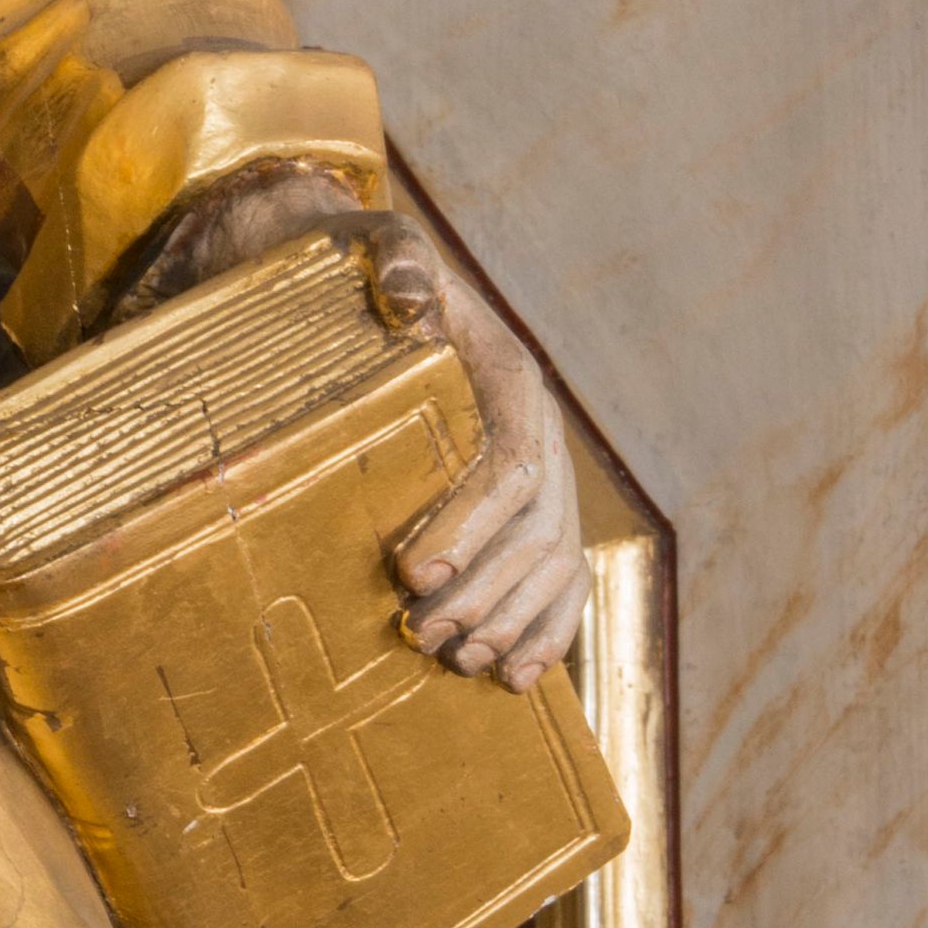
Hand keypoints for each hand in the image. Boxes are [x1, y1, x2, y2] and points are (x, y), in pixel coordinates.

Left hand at [120, 162, 586, 691]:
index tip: (412, 572)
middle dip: (483, 590)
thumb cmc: (366, 272)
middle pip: (536, 529)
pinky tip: (512, 677)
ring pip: (553, 563)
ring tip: (454, 656)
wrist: (372, 283)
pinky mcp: (527, 511)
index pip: (512, 465)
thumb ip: (397, 263)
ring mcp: (542, 474)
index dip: (471, 526)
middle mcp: (540, 432)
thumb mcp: (377, 251)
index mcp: (512, 380)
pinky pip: (561, 581)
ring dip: (510, 619)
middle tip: (420, 632)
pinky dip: (544, 632)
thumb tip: (411, 294)